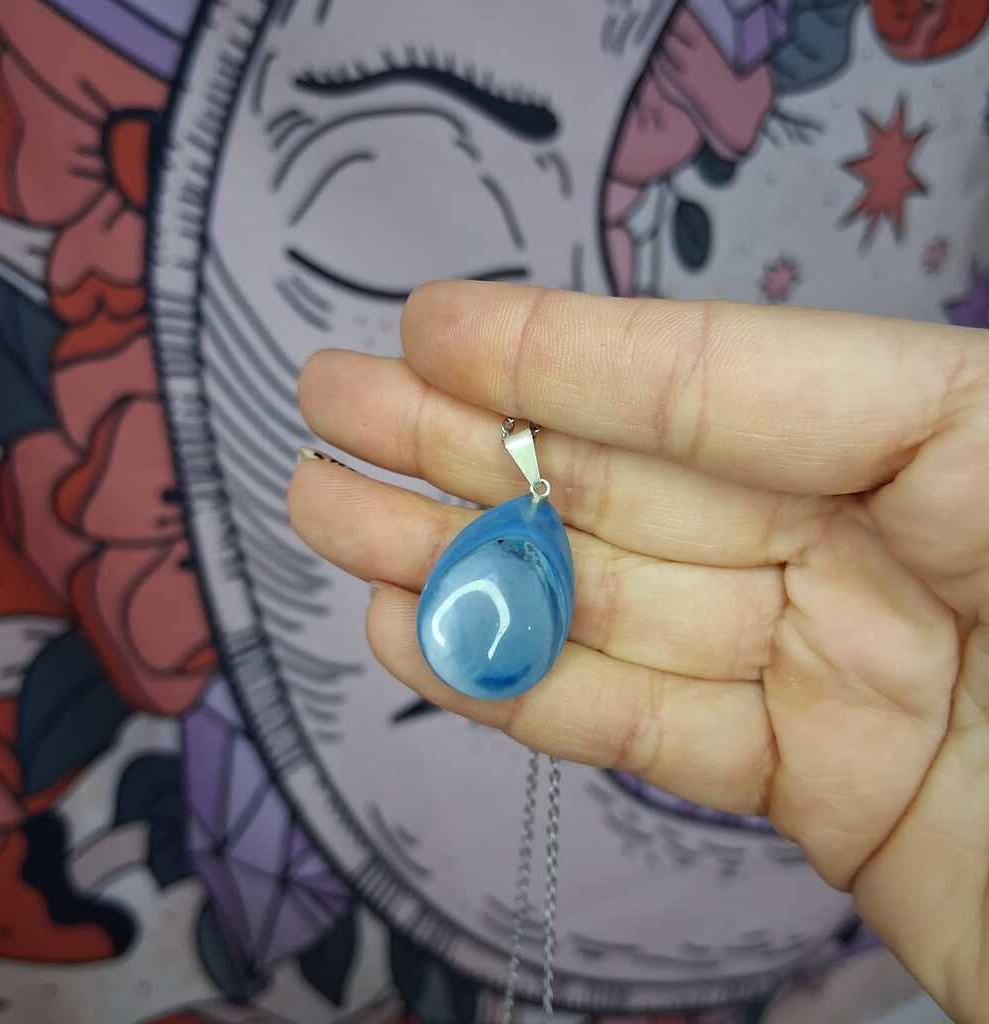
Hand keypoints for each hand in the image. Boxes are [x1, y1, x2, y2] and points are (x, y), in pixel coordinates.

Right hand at [289, 281, 988, 1020]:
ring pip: (614, 599)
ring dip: (464, 562)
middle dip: (471, 440)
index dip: (569, 351)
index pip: (730, 378)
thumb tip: (688, 377)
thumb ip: (906, 431)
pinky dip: (525, 684)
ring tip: (334, 514)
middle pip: (639, 478)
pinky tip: (421, 637)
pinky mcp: (813, 775)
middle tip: (334, 401)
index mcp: (970, 442)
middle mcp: (889, 537)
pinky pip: (644, 716)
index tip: (433, 329)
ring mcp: (842, 660)